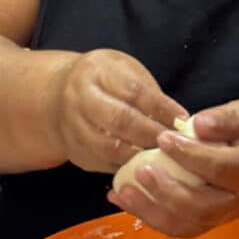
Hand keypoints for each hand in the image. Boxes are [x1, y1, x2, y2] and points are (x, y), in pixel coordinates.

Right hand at [49, 48, 186, 172]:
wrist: (55, 96)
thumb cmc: (102, 80)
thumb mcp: (122, 70)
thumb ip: (147, 92)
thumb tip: (179, 120)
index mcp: (94, 71)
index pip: (132, 91)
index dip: (160, 107)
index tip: (183, 119)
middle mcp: (78, 98)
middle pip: (119, 120)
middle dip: (152, 134)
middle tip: (177, 143)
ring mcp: (73, 128)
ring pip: (110, 148)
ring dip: (142, 156)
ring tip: (166, 158)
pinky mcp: (77, 153)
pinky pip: (106, 165)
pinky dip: (130, 169)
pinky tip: (149, 168)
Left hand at [106, 98, 238, 237]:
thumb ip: (227, 118)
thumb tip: (198, 124)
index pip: (218, 168)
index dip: (190, 155)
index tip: (162, 137)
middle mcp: (238, 200)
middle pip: (201, 207)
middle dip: (166, 191)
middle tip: (139, 169)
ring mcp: (224, 214)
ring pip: (186, 224)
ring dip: (151, 211)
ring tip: (121, 191)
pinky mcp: (210, 218)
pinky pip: (179, 226)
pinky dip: (149, 216)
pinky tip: (122, 199)